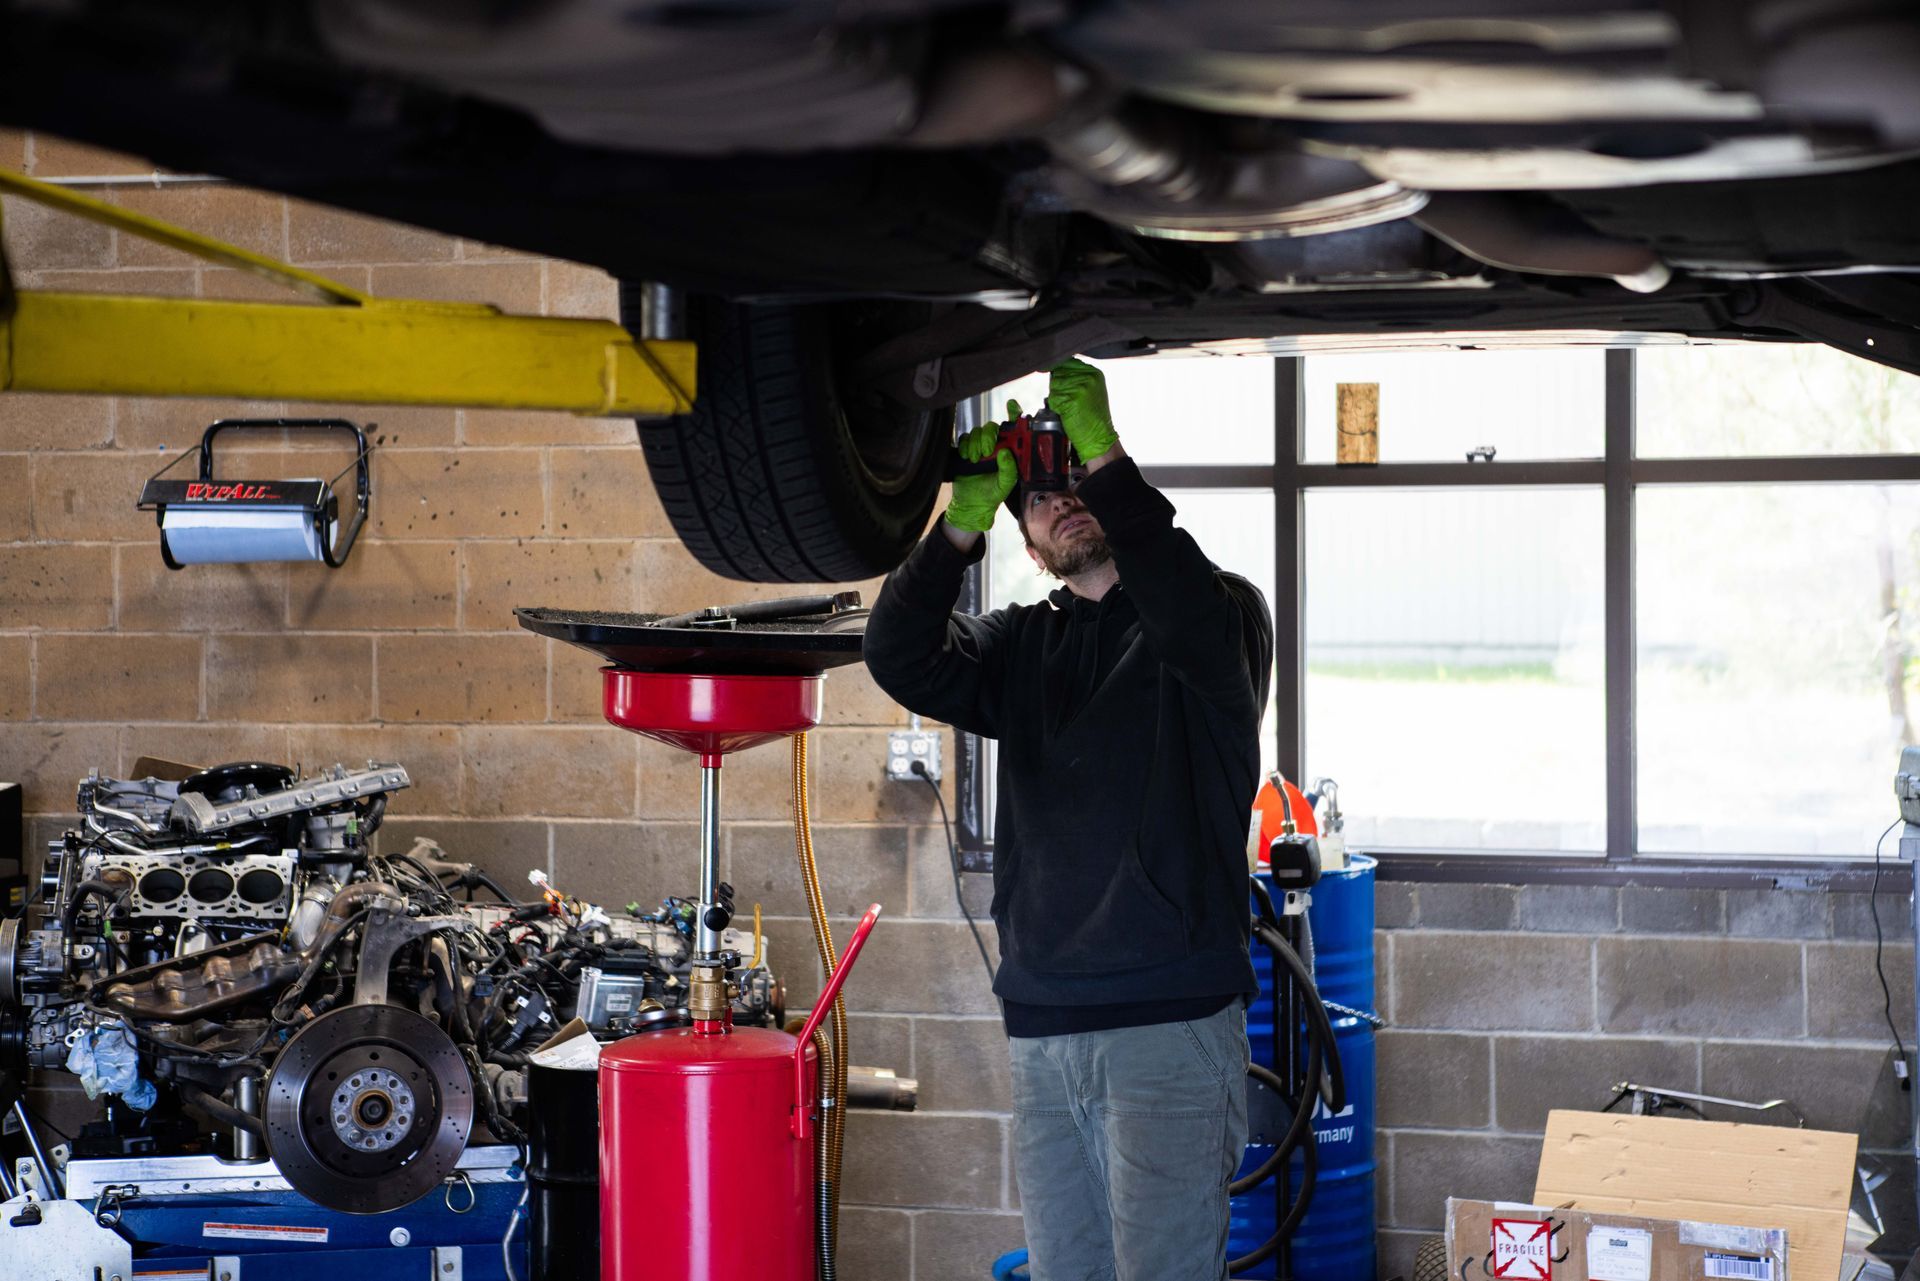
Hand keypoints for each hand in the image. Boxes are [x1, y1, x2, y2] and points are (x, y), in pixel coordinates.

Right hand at [945, 408, 1019, 533]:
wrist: (971, 504)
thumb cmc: (992, 494)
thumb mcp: (1005, 486)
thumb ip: (1009, 471)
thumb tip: (1005, 453)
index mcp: (1010, 451)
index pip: (1014, 428)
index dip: (1014, 414)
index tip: (1011, 405)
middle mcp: (996, 445)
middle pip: (992, 427)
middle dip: (989, 436)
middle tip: (987, 450)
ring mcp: (981, 446)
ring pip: (977, 431)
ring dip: (975, 444)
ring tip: (975, 459)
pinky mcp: (967, 449)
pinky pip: (964, 438)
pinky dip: (965, 446)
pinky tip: (966, 457)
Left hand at [1046, 358, 1118, 461]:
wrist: (1099, 439)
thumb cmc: (1093, 418)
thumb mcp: (1091, 392)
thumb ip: (1077, 378)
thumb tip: (1055, 370)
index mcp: (1094, 373)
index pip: (1067, 362)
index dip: (1059, 372)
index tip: (1059, 381)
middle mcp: (1089, 377)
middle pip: (1058, 373)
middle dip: (1058, 387)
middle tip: (1070, 402)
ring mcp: (1081, 387)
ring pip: (1054, 386)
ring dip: (1057, 399)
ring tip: (1070, 408)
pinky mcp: (1072, 399)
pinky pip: (1053, 399)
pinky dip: (1056, 408)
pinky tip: (1067, 414)